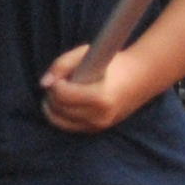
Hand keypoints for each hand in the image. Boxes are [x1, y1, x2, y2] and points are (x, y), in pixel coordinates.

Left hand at [38, 42, 153, 131]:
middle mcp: (100, 117)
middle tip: (59, 82)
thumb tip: (44, 83)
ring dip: (54, 106)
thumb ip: (61, 65)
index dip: (55, 83)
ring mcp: (99, 126)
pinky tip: (66, 103)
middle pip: (59, 109)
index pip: (62, 96)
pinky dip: (62, 115)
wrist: (140, 78)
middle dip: (52, 94)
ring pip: (60, 121)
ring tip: (60, 92)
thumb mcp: (87, 54)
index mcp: (101, 98)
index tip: (60, 75)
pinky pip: (69, 126)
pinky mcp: (97, 130)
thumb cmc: (113, 63)